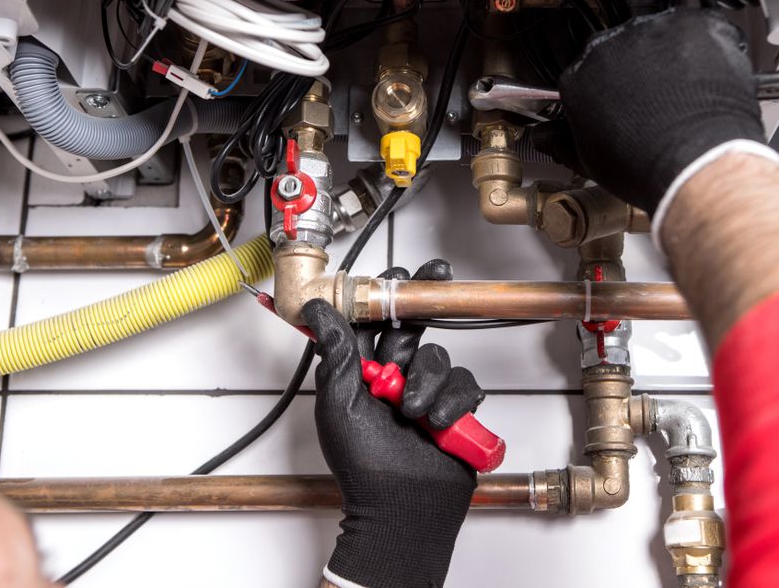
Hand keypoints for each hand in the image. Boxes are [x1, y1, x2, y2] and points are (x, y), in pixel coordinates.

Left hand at [301, 260, 484, 587]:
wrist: (400, 509)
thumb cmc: (363, 465)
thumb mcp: (338, 403)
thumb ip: (335, 351)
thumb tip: (315, 309)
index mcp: (362, 371)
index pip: (372, 321)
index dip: (384, 293)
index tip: (398, 270)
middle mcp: (395, 376)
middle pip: (412, 326)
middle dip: (423, 301)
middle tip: (435, 274)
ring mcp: (426, 391)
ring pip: (436, 356)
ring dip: (425, 380)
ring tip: (412, 411)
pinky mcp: (455, 408)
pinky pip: (462, 384)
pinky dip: (451, 401)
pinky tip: (438, 422)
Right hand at [557, 8, 766, 215]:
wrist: (697, 160)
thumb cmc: (646, 165)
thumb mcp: (590, 162)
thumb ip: (563, 142)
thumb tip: (548, 138)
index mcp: (579, 75)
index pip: (588, 71)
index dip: (608, 89)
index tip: (621, 101)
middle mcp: (610, 45)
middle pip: (624, 49)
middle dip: (639, 70)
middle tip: (657, 103)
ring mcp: (652, 31)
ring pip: (662, 37)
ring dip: (673, 58)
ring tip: (687, 95)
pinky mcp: (693, 25)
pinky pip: (701, 30)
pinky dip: (708, 50)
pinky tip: (709, 81)